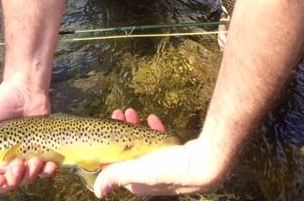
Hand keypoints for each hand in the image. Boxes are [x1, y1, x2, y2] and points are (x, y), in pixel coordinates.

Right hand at [0, 79, 58, 194]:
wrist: (26, 89)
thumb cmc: (0, 101)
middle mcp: (2, 162)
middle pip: (4, 186)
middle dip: (11, 180)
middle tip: (17, 165)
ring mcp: (22, 159)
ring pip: (25, 181)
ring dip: (29, 175)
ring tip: (34, 160)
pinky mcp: (39, 153)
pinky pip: (44, 171)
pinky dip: (46, 171)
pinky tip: (48, 164)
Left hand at [93, 108, 226, 197]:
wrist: (206, 163)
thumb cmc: (172, 169)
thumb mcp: (140, 170)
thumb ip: (118, 176)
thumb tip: (97, 191)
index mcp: (138, 183)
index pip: (117, 166)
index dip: (109, 147)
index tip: (107, 127)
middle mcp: (149, 176)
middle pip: (129, 152)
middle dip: (122, 132)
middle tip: (119, 113)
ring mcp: (162, 165)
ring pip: (143, 144)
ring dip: (136, 128)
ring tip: (131, 112)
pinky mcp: (174, 155)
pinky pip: (160, 141)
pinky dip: (154, 130)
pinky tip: (152, 119)